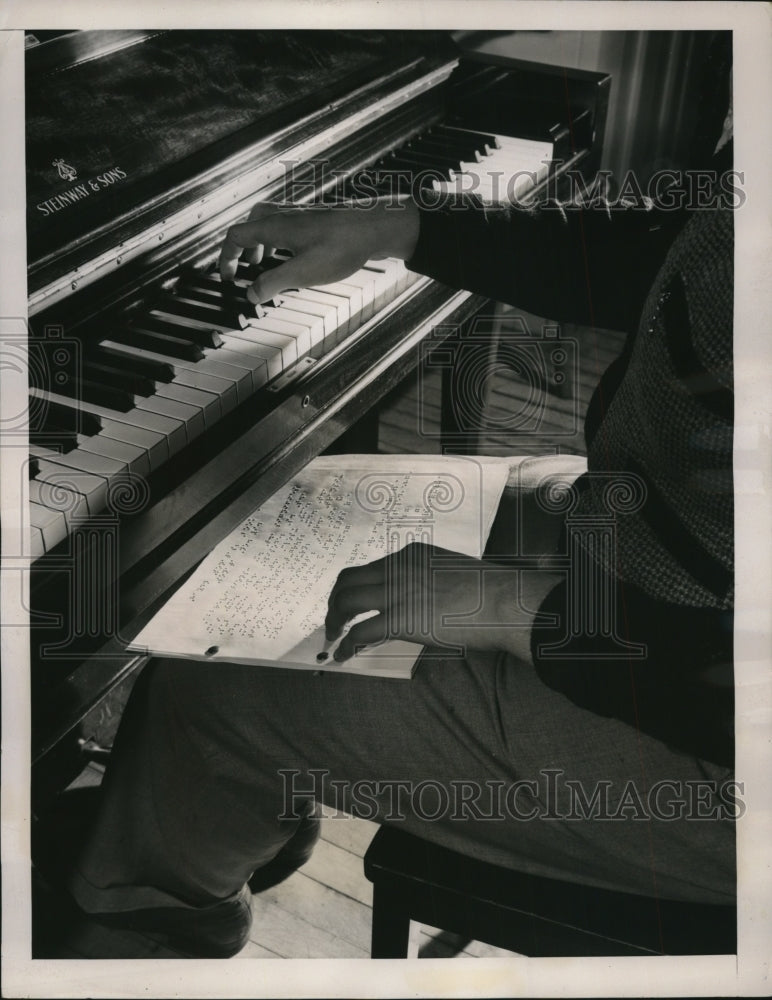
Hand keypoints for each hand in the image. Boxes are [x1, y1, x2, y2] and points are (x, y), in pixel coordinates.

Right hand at [218, 197, 420, 304]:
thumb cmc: (342, 247)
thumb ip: (273, 283)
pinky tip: (296, 255)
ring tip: (267, 262)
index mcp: (274, 227)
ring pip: (269, 223)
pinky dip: (281, 240)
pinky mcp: (317, 220)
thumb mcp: (302, 273)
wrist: (375, 226)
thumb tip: (251, 295)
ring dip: (262, 242)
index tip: (228, 277)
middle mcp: (284, 216)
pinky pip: (288, 225)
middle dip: (243, 246)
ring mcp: (301, 215)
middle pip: (250, 224)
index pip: (235, 236)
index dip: (226, 257)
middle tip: (247, 267)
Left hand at [325, 542, 559, 663]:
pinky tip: (344, 655)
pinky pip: (361, 633)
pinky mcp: (401, 619)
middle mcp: (398, 568)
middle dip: (335, 601)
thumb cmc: (490, 591)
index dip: (357, 588)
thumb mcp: (451, 572)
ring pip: (346, 602)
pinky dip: (347, 645)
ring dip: (334, 621)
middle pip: (348, 580)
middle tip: (334, 619)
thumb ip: (428, 581)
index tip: (353, 603)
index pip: (371, 568)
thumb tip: (419, 602)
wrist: (503, 601)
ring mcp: (397, 593)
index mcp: (411, 555)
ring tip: (333, 637)